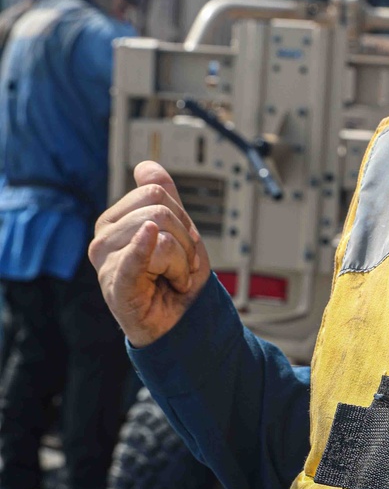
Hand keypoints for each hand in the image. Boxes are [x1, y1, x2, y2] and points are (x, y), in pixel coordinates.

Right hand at [89, 161, 211, 346]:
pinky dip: (144, 248)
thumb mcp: (175, 231)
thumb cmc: (173, 278)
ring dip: (181, 263)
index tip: (181, 247)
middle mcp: (103, 237)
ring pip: (161, 234)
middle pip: (159, 210)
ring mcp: (105, 261)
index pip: (156, 192)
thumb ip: (163, 196)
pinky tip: (148, 239)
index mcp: (114, 220)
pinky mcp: (115, 285)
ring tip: (171, 279)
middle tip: (179, 267)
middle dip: (184, 242)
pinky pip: (133, 257)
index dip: (182, 219)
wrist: (178, 323)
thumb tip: (146, 165)